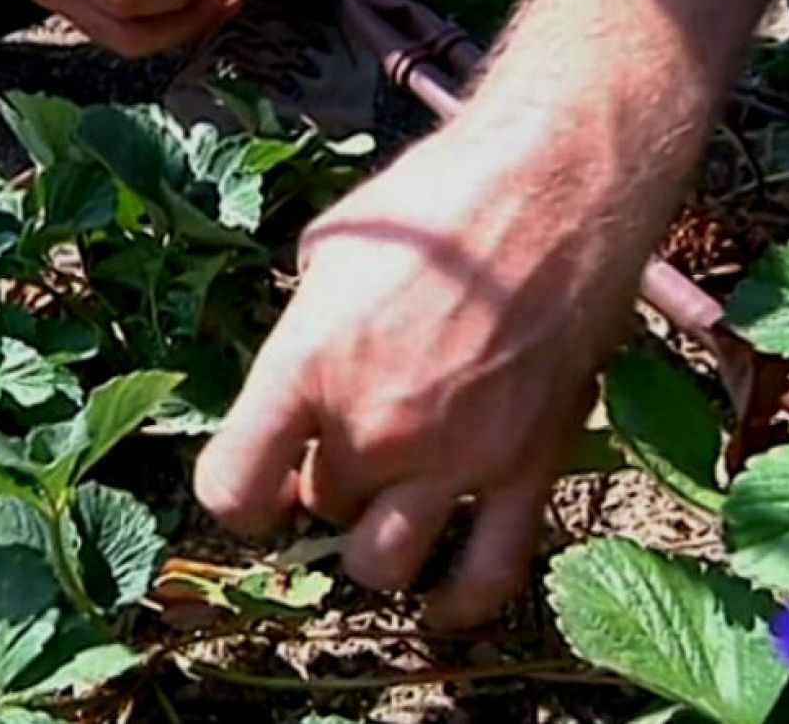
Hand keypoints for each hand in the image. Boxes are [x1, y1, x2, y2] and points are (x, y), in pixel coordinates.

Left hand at [195, 112, 644, 629]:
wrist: (557, 182)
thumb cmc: (435, 198)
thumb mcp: (329, 249)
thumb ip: (304, 335)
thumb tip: (299, 382)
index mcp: (306, 365)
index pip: (231, 489)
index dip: (237, 496)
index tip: (257, 481)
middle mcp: (372, 427)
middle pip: (320, 510)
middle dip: (324, 487)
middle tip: (347, 447)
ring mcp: (455, 456)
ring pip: (387, 563)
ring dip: (377, 546)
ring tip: (388, 510)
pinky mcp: (528, 466)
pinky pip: (490, 574)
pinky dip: (461, 603)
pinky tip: (442, 605)